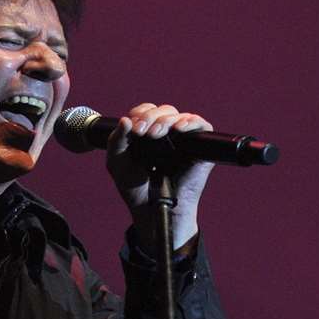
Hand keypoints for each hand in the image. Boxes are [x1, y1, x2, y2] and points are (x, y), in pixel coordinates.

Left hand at [105, 102, 215, 248]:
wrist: (151, 208)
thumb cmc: (135, 187)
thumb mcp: (117, 162)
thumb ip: (116, 141)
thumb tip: (126, 120)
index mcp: (148, 132)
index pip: (148, 110)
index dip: (141, 113)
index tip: (133, 127)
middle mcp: (167, 133)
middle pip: (164, 110)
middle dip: (151, 117)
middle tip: (142, 131)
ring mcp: (184, 140)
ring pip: (180, 116)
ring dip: (167, 120)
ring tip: (155, 134)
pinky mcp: (200, 148)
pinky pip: (202, 126)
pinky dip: (191, 122)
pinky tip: (179, 129)